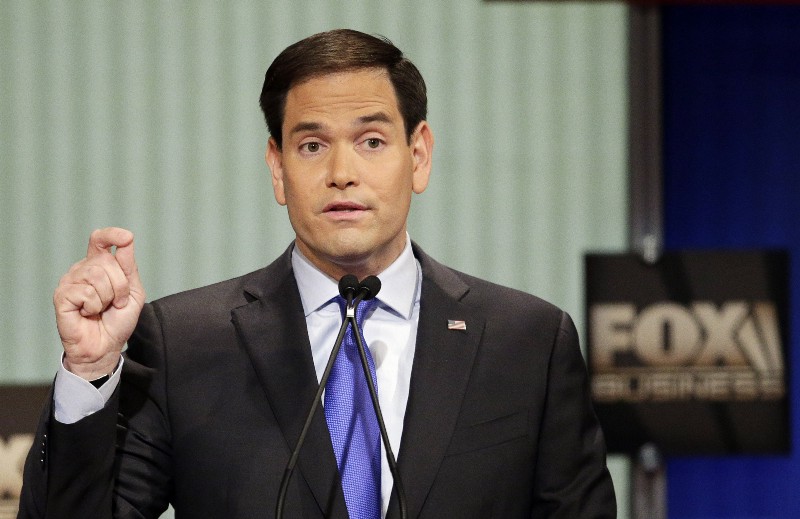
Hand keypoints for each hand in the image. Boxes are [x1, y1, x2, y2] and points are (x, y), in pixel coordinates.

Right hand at [54, 228, 145, 379]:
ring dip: (108, 297)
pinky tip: (87, 313)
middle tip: (117, 302)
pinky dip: (94, 306)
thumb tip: (127, 239)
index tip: (126, 238)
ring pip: (97, 276)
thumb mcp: (132, 292)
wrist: (105, 347)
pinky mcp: (61, 296)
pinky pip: (86, 292)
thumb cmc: (117, 320)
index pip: (100, 240)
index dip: (112, 235)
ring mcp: (70, 281)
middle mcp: (82, 269)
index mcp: (99, 265)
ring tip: (102, 309)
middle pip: (107, 261)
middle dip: (120, 285)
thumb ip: (129, 267)